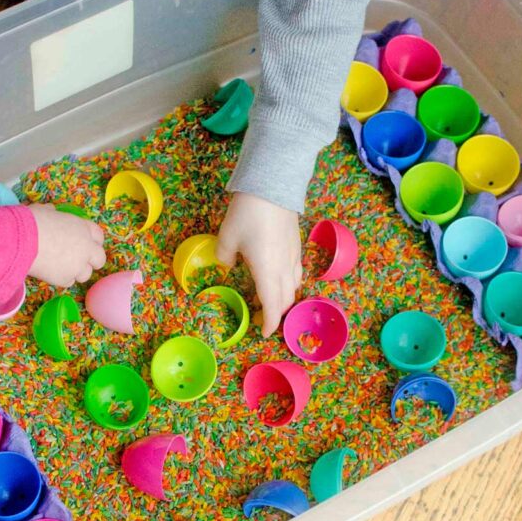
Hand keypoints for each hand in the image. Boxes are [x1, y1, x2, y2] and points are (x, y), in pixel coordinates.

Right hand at [27, 204, 106, 287]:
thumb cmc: (32, 221)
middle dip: (91, 260)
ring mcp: (78, 265)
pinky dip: (61, 278)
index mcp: (82, 227)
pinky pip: (68, 282)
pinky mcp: (65, 279)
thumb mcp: (45, 211)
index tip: (85, 243)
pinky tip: (50, 272)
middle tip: (77, 260)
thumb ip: (53, 213)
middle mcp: (86, 247)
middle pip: (99, 259)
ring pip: (85, 274)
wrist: (22, 241)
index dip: (92, 241)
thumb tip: (50, 211)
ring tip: (60, 266)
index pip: (98, 236)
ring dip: (76, 271)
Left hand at [216, 192, 301, 337]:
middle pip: (285, 300)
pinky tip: (279, 277)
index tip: (263, 333)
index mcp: (267, 272)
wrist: (272, 186)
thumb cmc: (247, 214)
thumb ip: (224, 256)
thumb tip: (227, 265)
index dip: (268, 323)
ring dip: (283, 298)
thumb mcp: (226, 237)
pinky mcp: (297, 245)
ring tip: (269, 300)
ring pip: (293, 286)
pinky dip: (289, 283)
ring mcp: (293, 256)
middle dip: (275, 314)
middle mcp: (284, 269)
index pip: (271, 307)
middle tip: (263, 319)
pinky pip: (296, 272)